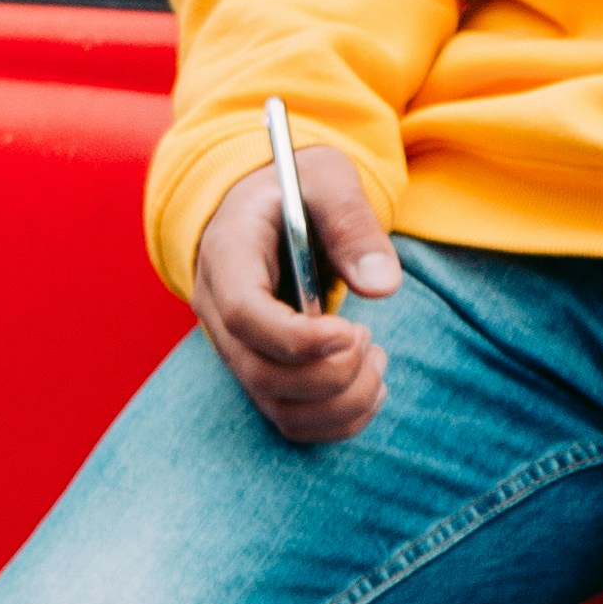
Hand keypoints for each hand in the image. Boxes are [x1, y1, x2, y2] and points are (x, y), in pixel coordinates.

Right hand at [193, 147, 401, 441]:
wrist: (266, 208)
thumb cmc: (296, 189)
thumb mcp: (327, 180)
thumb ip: (353, 225)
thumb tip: (382, 286)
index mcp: (227, 256)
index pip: (245, 316)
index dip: (299, 338)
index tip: (351, 331)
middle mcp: (220, 313)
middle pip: (262, 375)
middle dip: (332, 374)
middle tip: (370, 339)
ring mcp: (238, 351)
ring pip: (281, 410)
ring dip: (344, 401)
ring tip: (375, 356)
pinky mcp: (262, 375)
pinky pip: (295, 422)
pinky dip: (342, 420)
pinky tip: (371, 383)